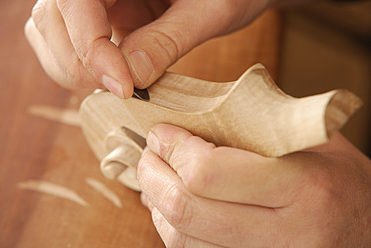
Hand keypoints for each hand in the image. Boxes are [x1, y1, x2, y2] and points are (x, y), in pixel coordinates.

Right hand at [24, 0, 283, 97]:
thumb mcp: (209, 11)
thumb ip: (168, 40)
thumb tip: (132, 77)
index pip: (75, 1)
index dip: (89, 47)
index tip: (122, 87)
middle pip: (51, 19)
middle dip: (79, 64)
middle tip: (120, 91)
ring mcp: (98, 1)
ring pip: (52, 34)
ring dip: (76, 70)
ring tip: (119, 87)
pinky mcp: (106, 19)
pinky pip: (74, 45)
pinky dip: (87, 70)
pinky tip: (118, 80)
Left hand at [138, 124, 370, 246]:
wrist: (366, 225)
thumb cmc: (336, 175)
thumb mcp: (309, 139)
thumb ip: (254, 125)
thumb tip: (190, 119)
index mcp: (302, 187)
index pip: (209, 172)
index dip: (174, 148)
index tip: (161, 132)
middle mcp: (286, 235)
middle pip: (187, 210)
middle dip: (154, 175)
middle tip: (149, 153)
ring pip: (183, 239)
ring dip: (156, 203)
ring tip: (156, 176)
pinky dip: (171, 228)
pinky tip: (171, 206)